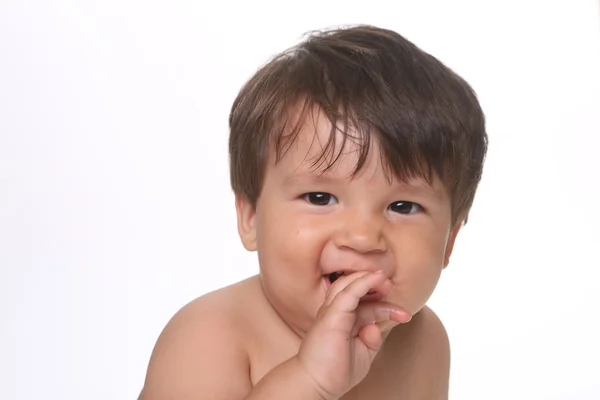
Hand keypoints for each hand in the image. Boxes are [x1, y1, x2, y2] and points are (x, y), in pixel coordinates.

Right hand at [296, 271, 411, 399]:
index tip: (405, 316)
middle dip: (375, 284)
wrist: (316, 385)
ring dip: (368, 279)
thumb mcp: (363, 354)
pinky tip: (376, 278)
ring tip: (384, 279)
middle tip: (391, 285)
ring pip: (348, 284)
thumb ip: (372, 339)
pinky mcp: (331, 315)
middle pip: (355, 288)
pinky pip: (348, 293)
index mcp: (343, 319)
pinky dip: (363, 283)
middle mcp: (336, 311)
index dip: (387, 306)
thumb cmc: (336, 371)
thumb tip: (375, 327)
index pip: (366, 304)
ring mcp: (332, 312)